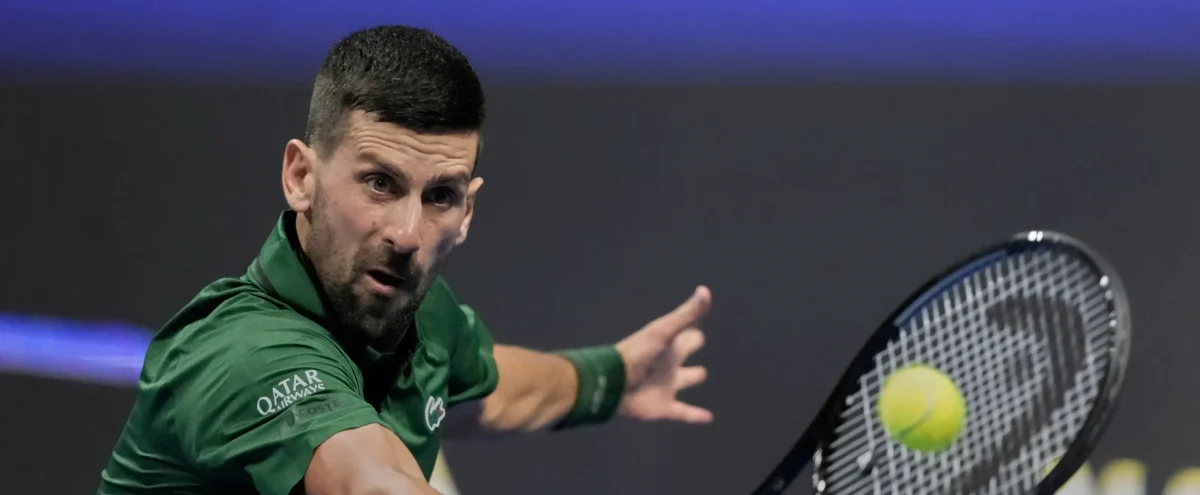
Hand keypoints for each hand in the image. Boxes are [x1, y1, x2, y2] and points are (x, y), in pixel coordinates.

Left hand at [614, 286, 713, 423]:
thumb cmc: (639, 354)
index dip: (693, 324)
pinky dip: (696, 415)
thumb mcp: (664, 331)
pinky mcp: (664, 406)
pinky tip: (709, 418)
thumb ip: (686, 314)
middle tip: (699, 340)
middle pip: (684, 352)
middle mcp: (668, 363)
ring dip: (693, 377)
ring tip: (703, 374)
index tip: (699, 318)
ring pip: (684, 380)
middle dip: (691, 346)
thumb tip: (705, 291)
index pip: (686, 331)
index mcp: (669, 345)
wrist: (614, 384)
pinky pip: (684, 412)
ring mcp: (666, 385)